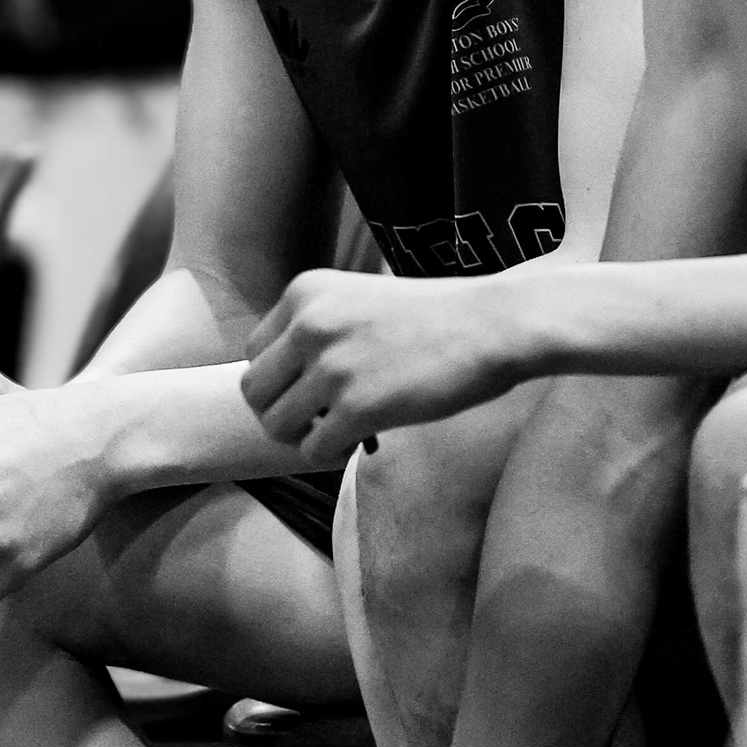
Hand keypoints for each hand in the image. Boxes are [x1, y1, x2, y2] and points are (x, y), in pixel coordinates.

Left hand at [242, 270, 513, 458]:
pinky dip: (332, 455)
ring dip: (304, 438)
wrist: (490, 324)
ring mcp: (330, 366)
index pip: (255, 352)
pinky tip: (362, 442)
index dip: (281, 380)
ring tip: (340, 433)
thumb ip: (318, 328)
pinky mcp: (355, 406)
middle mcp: (308, 324)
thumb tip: (288, 381)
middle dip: (282, 413)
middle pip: (255, 391)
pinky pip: (313, 450)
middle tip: (318, 421)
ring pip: (277, 425)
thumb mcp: (358, 300)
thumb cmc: (434, 316)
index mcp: (304, 292)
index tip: (312, 390)